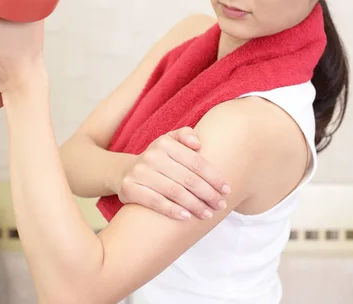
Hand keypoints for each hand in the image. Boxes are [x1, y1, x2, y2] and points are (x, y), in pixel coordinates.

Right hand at [116, 127, 230, 220]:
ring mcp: (139, 172)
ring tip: (208, 214)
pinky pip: (155, 202)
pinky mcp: (129, 188)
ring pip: (174, 192)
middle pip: (188, 178)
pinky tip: (186, 217)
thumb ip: (185, 135)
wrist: (125, 172)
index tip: (227, 190)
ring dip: (195, 205)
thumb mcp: (169, 141)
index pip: (196, 162)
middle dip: (208, 194)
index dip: (214, 177)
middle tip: (221, 205)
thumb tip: (198, 143)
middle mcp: (151, 156)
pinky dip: (172, 210)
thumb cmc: (158, 159)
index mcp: (165, 143)